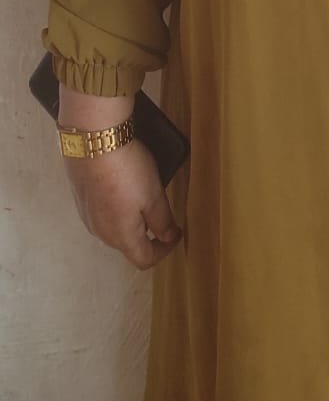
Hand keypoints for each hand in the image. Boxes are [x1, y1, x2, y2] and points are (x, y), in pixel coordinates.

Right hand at [64, 137, 182, 270]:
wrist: (93, 140)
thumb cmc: (125, 169)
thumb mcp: (154, 196)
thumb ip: (163, 221)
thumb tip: (168, 237)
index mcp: (121, 238)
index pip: (145, 259)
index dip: (165, 250)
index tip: (176, 234)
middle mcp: (100, 232)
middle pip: (128, 244)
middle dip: (148, 233)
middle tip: (163, 214)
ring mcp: (87, 215)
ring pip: (114, 227)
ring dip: (131, 219)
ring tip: (143, 196)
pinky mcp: (81, 198)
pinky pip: (102, 211)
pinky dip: (116, 205)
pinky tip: (122, 184)